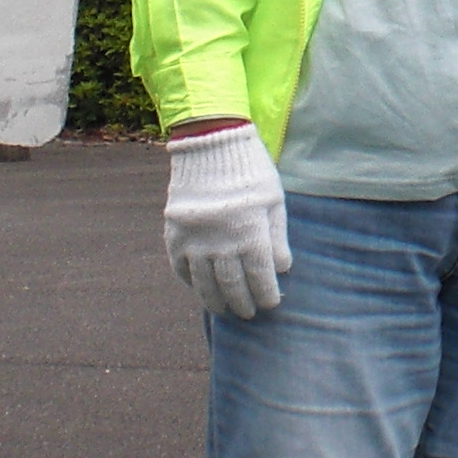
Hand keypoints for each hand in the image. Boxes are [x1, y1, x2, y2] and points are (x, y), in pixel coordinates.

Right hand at [164, 122, 289, 318]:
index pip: (260, 276)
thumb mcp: (273, 200)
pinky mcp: (174, 233)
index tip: (271, 304)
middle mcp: (220, 241)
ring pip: (204, 283)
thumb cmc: (250, 170)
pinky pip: (180, 267)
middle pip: (232, 285)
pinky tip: (199, 289)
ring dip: (215, 301)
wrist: (209, 143)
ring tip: (224, 311)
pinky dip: (190, 282)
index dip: (266, 294)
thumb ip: (277, 237)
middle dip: (242, 303)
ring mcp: (194, 239)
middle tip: (248, 314)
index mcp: (250, 232)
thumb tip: (282, 269)